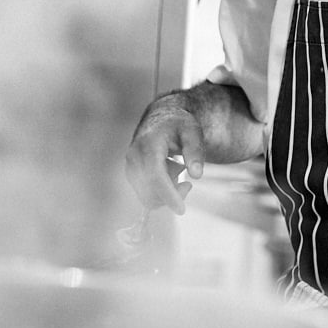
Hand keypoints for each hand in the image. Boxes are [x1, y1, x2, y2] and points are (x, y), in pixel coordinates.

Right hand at [124, 93, 204, 214]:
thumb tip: (196, 175)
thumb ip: (195, 151)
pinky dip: (161, 190)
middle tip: (188, 183)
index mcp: (149, 144)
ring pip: (148, 196)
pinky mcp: (131, 174)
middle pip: (151, 191)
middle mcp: (134, 157)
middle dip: (173, 194)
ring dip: (167, 192)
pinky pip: (146, 193)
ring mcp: (130, 167)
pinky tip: (169, 173)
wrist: (160, 118)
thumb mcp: (192, 131)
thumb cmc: (178, 124)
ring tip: (177, 170)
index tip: (181, 210)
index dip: (168, 195)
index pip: (156, 176)